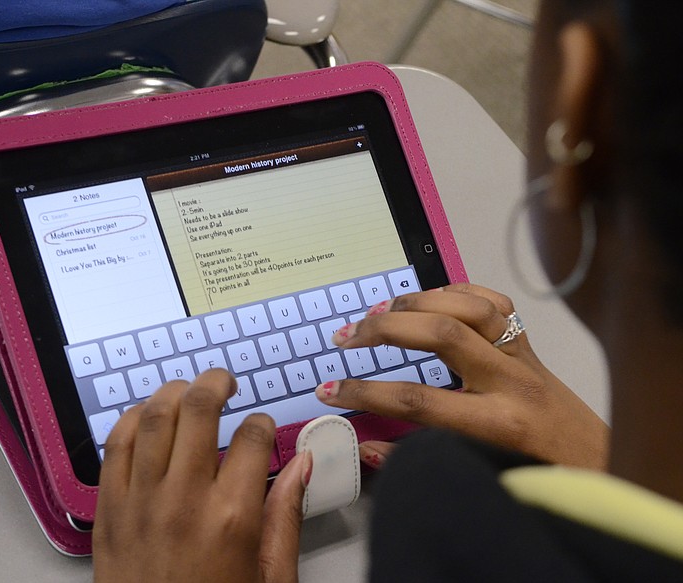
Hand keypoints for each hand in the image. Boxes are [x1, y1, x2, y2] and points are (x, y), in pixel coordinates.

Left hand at [93, 368, 311, 582]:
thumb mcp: (270, 578)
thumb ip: (286, 516)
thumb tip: (303, 465)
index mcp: (232, 517)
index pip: (253, 438)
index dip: (263, 424)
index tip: (263, 428)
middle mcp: (184, 500)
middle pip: (199, 409)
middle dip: (217, 383)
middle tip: (225, 380)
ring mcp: (140, 502)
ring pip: (152, 417)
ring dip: (172, 392)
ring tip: (188, 389)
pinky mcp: (108, 511)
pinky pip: (113, 447)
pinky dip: (129, 420)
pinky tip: (145, 416)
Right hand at [317, 283, 608, 469]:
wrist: (593, 460)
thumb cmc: (536, 473)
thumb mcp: (477, 474)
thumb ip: (415, 461)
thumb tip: (365, 447)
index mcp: (496, 423)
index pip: (417, 400)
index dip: (365, 393)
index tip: (330, 390)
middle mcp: (510, 380)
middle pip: (441, 334)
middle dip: (384, 330)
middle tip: (346, 336)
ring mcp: (522, 354)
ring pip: (470, 307)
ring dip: (417, 301)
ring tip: (379, 311)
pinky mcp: (527, 340)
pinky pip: (492, 301)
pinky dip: (455, 291)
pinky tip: (426, 299)